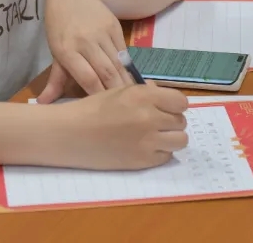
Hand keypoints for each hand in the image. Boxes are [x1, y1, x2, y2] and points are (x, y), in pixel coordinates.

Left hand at [38, 0, 130, 102]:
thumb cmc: (60, 27)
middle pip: (106, 72)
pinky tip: (133, 80)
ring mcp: (101, 33)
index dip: (98, 96)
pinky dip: (128, 67)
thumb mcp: (55, 50)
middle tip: (126, 111)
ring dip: (126, 82)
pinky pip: (124, 53)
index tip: (106, 111)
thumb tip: (43, 105)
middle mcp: (85, 42)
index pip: (87, 78)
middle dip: (117, 93)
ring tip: (133, 100)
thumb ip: (55, 80)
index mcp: (66, 50)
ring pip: (118, 64)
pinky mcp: (115, 27)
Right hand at [57, 83, 189, 169]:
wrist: (71, 134)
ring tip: (155, 136)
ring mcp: (148, 141)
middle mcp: (150, 117)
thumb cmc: (92, 109)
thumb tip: (162, 95)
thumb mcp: (120, 91)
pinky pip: (166, 156)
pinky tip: (144, 147)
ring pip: (180, 140)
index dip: (174, 105)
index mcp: (143, 96)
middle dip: (171, 121)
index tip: (165, 108)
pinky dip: (159, 152)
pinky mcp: (143, 161)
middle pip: (181, 121)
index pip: (181, 102)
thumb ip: (145, 93)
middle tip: (155, 123)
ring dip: (170, 138)